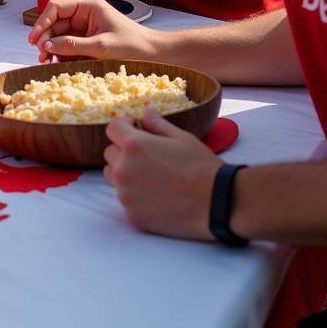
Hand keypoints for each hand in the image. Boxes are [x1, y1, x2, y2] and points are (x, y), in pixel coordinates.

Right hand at [28, 0, 158, 62]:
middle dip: (46, 38)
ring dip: (51, 48)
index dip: (42, 22)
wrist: (151, 54)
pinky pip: (67, 44)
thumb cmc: (132, 44)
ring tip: (46, 61)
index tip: (34, 39)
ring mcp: (84, 26)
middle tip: (40, 55)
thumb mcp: (101, 46)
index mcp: (87, 5)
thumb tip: (47, 46)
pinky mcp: (86, 39)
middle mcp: (83, 12)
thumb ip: (73, 45)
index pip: (56, 7)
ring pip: (59, 35)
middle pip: (55, 22)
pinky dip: (61, 54)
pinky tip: (57, 63)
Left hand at [104, 107, 219, 239]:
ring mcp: (126, 195)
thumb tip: (146, 112)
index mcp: (134, 146)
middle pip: (110, 153)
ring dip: (125, 172)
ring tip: (150, 176)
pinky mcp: (132, 215)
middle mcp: (123, 170)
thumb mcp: (181, 138)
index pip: (112, 128)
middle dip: (124, 150)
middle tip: (146, 155)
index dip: (124, 125)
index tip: (135, 128)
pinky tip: (157, 196)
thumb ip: (157, 124)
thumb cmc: (201, 167)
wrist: (217, 205)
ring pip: (113, 177)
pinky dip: (135, 196)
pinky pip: (125, 199)